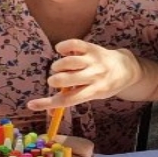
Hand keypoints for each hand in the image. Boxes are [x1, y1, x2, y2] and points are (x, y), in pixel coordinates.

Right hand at [27, 39, 144, 110]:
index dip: (47, 103)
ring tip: (59, 67)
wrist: (126, 69)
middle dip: (54, 81)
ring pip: (68, 63)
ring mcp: (93, 61)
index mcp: (94, 92)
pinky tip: (61, 50)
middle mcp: (94, 76)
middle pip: (65, 80)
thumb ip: (72, 99)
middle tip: (56, 80)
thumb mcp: (92, 95)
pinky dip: (63, 47)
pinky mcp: (92, 47)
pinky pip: (74, 44)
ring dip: (58, 66)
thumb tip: (49, 111)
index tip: (31, 105)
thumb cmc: (104, 85)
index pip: (67, 100)